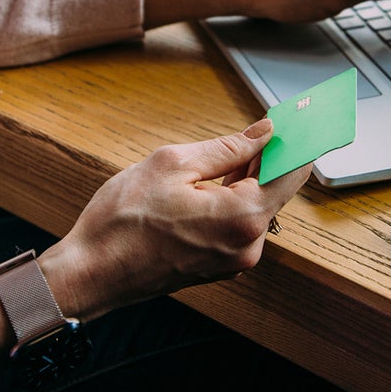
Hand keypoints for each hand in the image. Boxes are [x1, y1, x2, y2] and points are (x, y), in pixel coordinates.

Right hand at [38, 119, 310, 321]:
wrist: (90, 273)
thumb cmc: (122, 220)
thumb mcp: (173, 164)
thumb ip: (227, 148)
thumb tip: (264, 132)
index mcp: (242, 216)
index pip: (291, 172)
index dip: (296, 141)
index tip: (300, 118)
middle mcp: (248, 244)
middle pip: (275, 189)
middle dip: (266, 157)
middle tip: (257, 126)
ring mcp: (235, 260)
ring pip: (256, 206)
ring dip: (245, 179)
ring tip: (217, 158)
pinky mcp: (220, 266)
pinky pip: (238, 224)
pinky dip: (232, 201)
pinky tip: (207, 186)